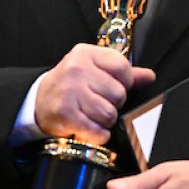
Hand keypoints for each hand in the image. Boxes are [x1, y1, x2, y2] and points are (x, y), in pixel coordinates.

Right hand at [35, 43, 154, 143]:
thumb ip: (122, 73)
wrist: (38, 101)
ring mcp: (70, 91)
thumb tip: (149, 76)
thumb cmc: (70, 85)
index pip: (123, 68)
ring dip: (105, 121)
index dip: (124, 83)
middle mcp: (77, 69)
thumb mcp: (93, 70)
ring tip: (92, 115)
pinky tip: (89, 128)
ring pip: (110, 114)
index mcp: (86, 54)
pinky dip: (98, 135)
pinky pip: (98, 131)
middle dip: (113, 104)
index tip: (112, 88)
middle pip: (119, 94)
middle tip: (97, 103)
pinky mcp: (66, 114)